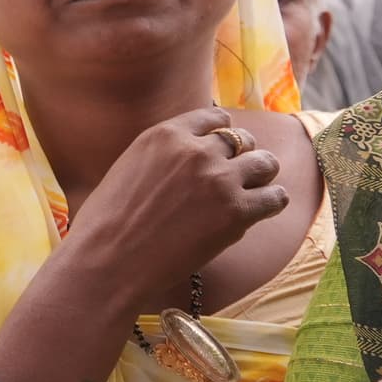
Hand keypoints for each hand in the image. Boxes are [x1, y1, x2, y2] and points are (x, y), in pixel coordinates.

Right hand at [58, 107, 287, 315]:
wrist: (107, 262)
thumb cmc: (106, 224)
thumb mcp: (128, 168)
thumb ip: (162, 157)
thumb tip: (184, 162)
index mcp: (165, 135)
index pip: (215, 118)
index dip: (223, 135)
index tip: (224, 150)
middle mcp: (196, 150)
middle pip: (243, 140)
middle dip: (242, 157)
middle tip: (236, 177)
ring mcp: (219, 180)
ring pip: (265, 163)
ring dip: (261, 177)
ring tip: (252, 193)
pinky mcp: (236, 212)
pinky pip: (275, 198)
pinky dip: (271, 203)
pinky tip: (259, 211)